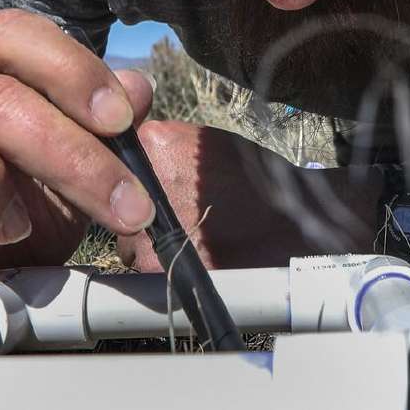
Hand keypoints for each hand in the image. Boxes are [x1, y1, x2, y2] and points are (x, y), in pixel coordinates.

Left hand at [118, 121, 383, 271]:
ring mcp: (149, 224)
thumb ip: (166, 146)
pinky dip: (161, 266)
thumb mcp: (208, 144)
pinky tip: (194, 255)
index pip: (115, 155)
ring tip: (191, 235)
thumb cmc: (259, 182)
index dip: (129, 172)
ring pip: (125, 237)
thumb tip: (135, 151)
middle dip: (134, 207)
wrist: (295, 223)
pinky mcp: (160, 265)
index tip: (146, 181)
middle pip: (114, 197)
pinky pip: (144, 267)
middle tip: (178, 212)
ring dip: (146, 240)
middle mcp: (144, 180)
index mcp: (157, 143)